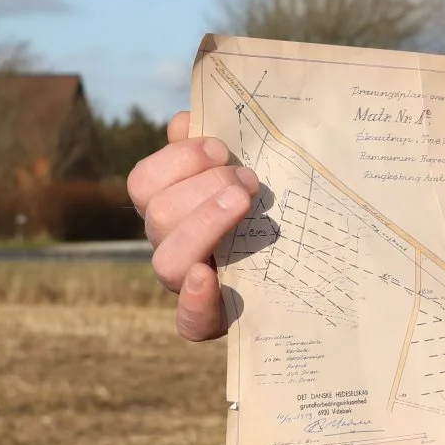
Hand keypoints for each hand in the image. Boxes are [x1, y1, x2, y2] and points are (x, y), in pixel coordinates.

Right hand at [126, 110, 258, 340]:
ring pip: (166, 262)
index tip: (221, 149)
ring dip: (204, 225)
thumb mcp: (241, 171)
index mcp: (169, 206)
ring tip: (244, 203)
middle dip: (205, 188)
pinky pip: (187, 322)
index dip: (178, 160)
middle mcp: (170, 245)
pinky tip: (209, 278)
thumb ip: (212, 146)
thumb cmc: (264, 207)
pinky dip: (194, 301)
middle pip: (158, 216)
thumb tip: (184, 121)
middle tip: (249, 181)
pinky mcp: (211, 320)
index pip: (144, 182)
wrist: (300, 267)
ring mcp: (188, 285)